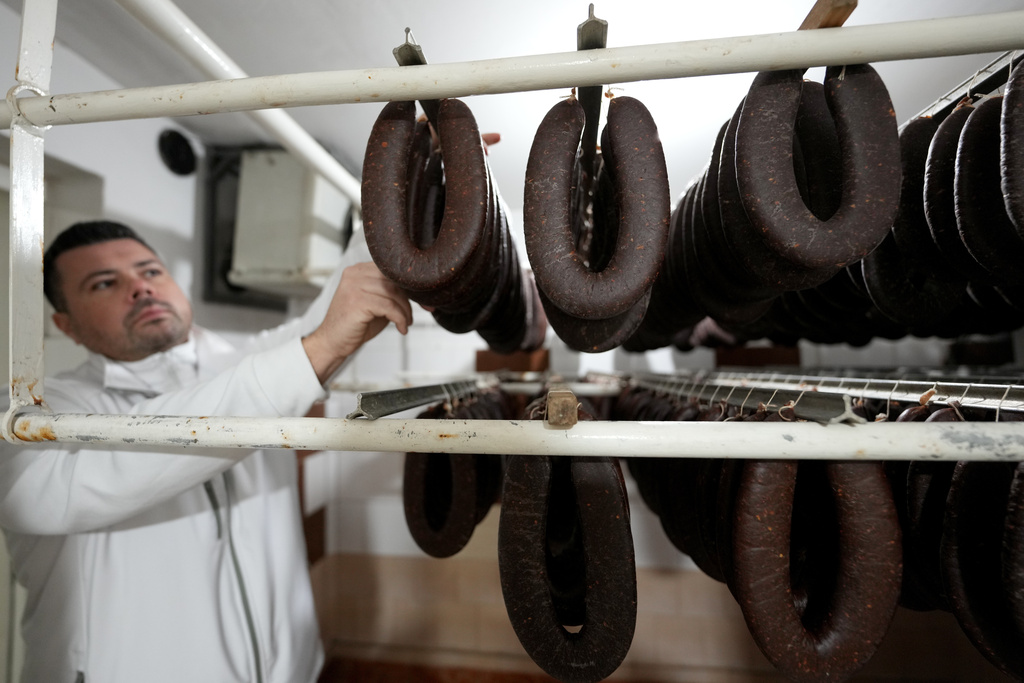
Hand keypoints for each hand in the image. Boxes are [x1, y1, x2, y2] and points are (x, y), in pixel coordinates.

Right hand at [301, 262, 412, 383]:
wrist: (333, 342)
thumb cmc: (355, 324)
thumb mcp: (375, 303)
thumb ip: (390, 292)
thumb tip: (418, 292)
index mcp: (358, 270)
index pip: (391, 271)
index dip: (410, 286)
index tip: (423, 301)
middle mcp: (354, 274)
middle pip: (394, 280)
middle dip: (411, 299)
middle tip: (417, 314)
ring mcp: (354, 286)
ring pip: (393, 294)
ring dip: (405, 311)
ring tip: (405, 323)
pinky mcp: (357, 302)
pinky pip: (389, 307)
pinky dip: (400, 319)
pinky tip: (401, 328)